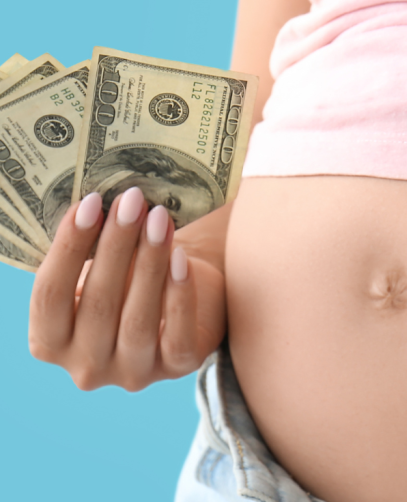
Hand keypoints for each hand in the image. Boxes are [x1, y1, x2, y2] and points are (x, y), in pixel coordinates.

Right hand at [28, 188, 225, 390]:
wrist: (188, 289)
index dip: (68, 248)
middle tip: (132, 201)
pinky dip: (179, 295)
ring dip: (149, 263)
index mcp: (50, 343)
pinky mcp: (178, 368)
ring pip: (138, 321)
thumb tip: (96, 205)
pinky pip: (177, 335)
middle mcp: (86, 368)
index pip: (49, 297)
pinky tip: (182, 258)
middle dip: (116, 246)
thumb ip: (89, 250)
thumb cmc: (131, 274)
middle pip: (97, 305)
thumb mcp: (100, 267)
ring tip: (160, 218)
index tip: (90, 202)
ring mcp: (133, 374)